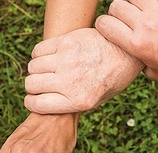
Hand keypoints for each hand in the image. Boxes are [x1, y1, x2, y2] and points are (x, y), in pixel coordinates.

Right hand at [24, 28, 143, 113]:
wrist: (126, 52)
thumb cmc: (111, 79)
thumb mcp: (96, 100)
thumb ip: (71, 104)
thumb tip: (43, 103)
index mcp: (79, 101)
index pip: (37, 104)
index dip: (32, 102)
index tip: (34, 99)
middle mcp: (71, 82)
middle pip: (31, 84)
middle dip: (34, 86)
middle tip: (43, 83)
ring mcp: (67, 60)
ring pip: (33, 67)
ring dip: (37, 69)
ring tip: (49, 69)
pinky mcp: (66, 42)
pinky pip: (38, 50)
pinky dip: (39, 55)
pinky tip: (50, 57)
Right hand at [96, 0, 157, 80]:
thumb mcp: (155, 71)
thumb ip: (139, 66)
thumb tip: (127, 65)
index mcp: (137, 44)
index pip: (104, 24)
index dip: (104, 24)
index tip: (110, 26)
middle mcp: (145, 26)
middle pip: (116, 6)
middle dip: (118, 11)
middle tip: (126, 19)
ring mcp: (157, 11)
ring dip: (132, 2)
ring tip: (139, 10)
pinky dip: (145, 0)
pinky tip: (150, 7)